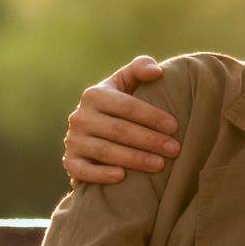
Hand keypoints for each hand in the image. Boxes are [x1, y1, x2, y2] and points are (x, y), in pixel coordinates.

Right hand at [62, 55, 182, 184]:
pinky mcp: (70, 162)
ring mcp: (73, 140)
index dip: (152, 116)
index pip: (127, 106)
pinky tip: (122, 177)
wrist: (92, 132)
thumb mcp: (126, 83)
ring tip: (160, 165)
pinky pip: (84, 171)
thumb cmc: (118, 104)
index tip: (174, 126)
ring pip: (105, 151)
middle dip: (149, 140)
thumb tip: (156, 71)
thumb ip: (140, 68)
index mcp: (94, 95)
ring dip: (134, 159)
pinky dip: (101, 174)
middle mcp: (80, 117)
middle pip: (119, 130)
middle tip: (174, 149)